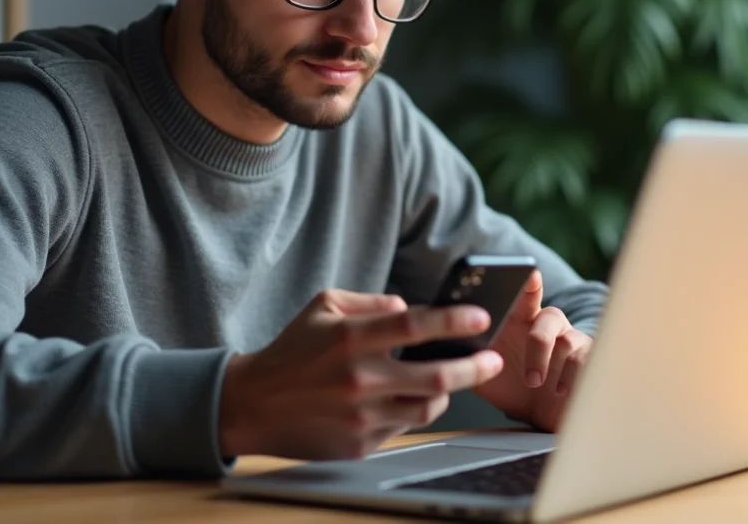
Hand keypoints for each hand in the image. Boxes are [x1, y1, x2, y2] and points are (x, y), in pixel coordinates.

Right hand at [217, 289, 503, 459]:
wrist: (254, 404)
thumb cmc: (293, 349)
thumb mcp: (325, 306)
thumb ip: (372, 302)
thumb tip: (411, 307)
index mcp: (350, 338)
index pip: (415, 325)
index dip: (454, 320)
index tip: (482, 316)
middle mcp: (358, 378)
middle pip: (435, 376)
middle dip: (473, 367)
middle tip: (493, 359)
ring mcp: (360, 416)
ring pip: (427, 406)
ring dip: (448, 392)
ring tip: (453, 378)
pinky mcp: (359, 444)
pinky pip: (404, 426)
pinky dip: (415, 410)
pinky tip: (415, 398)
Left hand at [473, 271, 592, 431]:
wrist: (540, 419)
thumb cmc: (513, 390)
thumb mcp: (484, 375)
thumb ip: (469, 358)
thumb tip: (445, 346)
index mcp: (521, 321)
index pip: (524, 294)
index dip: (526, 282)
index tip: (527, 274)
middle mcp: (547, 326)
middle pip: (548, 310)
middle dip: (536, 305)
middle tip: (527, 298)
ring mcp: (570, 341)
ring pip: (562, 336)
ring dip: (542, 358)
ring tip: (532, 381)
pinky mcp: (589, 360)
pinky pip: (582, 358)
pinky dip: (568, 375)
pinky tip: (557, 389)